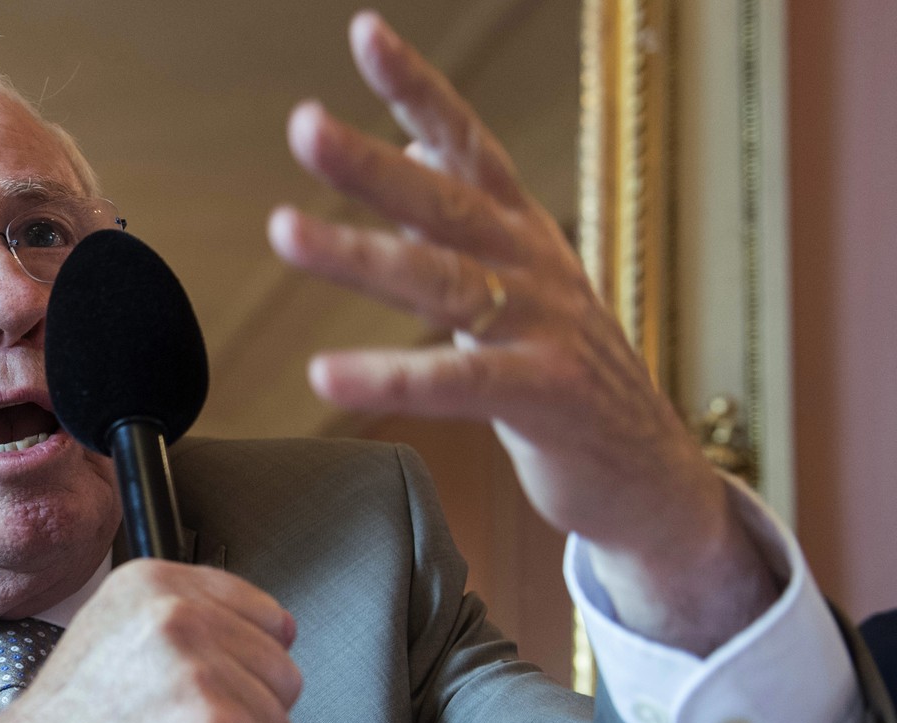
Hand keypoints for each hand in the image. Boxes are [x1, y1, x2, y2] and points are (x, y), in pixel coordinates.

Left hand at [269, 11, 778, 651]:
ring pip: (443, 280)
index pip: (467, 146)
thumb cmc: (567, 371)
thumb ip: (463, 219)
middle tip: (306, 125)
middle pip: (445, 203)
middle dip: (371, 163)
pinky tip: (327, 374)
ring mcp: (545, 326)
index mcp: (522, 234)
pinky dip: (391, 377)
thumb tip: (409, 149)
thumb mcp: (520, 280)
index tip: (366, 35)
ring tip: (286, 231)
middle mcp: (534, 266)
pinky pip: (459, 382)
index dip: (419, 91)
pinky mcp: (547, 394)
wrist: (648, 467)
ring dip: (359, 254)